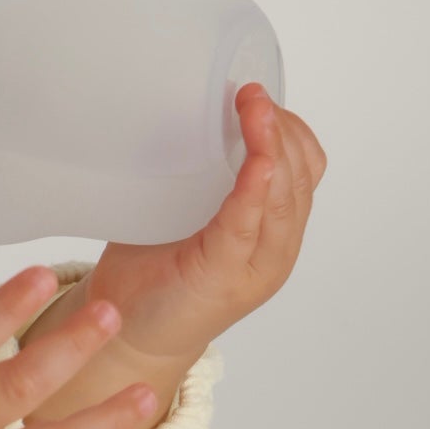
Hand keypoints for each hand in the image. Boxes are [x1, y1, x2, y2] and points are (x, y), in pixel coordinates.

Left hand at [83, 82, 327, 363]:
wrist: (125, 334)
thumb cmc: (150, 271)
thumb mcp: (177, 214)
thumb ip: (189, 175)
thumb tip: (169, 109)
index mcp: (270, 232)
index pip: (304, 172)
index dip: (291, 131)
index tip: (264, 95)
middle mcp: (274, 251)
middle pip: (300, 180)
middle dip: (283, 131)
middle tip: (254, 94)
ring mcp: (254, 267)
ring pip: (284, 199)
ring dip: (273, 150)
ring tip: (256, 112)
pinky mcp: (223, 278)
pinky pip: (247, 228)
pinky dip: (256, 193)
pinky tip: (257, 166)